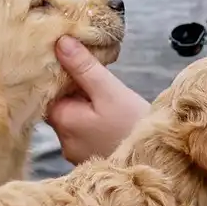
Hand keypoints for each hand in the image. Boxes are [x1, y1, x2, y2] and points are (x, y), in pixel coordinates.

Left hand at [47, 37, 150, 164]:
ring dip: (84, 104)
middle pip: (59, 105)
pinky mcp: (90, 158)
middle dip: (73, 89)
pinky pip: (84, 132)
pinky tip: (109, 113)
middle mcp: (63, 141)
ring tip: (104, 93)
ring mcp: (76, 153)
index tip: (71, 58)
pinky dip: (92, 120)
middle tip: (92, 73)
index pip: (46, 92)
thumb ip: (83, 67)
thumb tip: (61, 42)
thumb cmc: (135, 126)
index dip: (56, 74)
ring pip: (73, 118)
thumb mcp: (110, 91)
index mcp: (62, 122)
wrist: (161, 162)